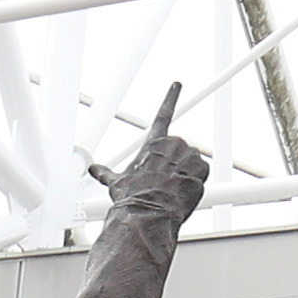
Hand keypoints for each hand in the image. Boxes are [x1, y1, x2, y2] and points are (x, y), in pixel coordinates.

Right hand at [101, 92, 210, 223]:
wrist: (146, 212)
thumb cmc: (132, 196)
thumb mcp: (116, 182)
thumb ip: (107, 173)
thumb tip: (95, 170)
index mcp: (153, 143)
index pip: (162, 114)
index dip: (170, 98)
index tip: (177, 85)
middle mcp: (172, 144)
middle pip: (179, 149)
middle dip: (175, 164)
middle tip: (164, 182)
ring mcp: (188, 155)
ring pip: (192, 161)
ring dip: (186, 173)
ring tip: (171, 188)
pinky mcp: (201, 168)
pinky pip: (202, 172)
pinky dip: (196, 181)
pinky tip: (183, 191)